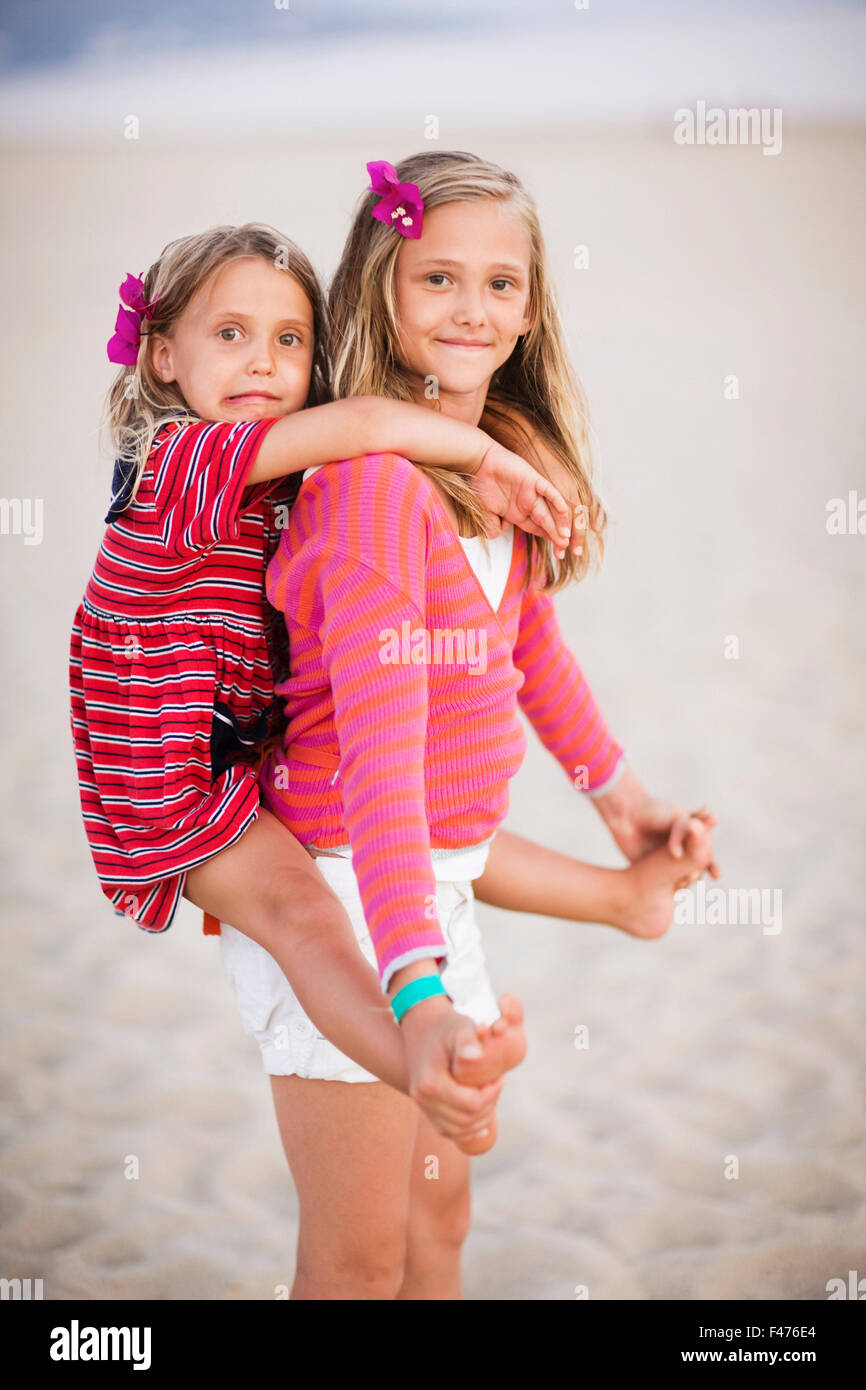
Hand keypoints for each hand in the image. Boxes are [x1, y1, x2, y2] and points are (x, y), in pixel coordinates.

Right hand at [400, 994, 504, 1146]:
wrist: (423, 1024)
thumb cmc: (447, 1025)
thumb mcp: (460, 1027)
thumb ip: (468, 1041)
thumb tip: (476, 1056)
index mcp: (431, 1083)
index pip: (471, 1104)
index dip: (492, 1094)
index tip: (502, 1077)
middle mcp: (422, 1099)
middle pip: (466, 1121)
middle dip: (489, 1105)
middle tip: (499, 1085)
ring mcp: (422, 1105)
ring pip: (457, 1131)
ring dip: (480, 1119)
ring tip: (491, 1095)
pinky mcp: (425, 1108)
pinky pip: (448, 1130)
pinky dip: (467, 1129)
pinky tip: (483, 1119)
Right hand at [470, 439, 580, 559]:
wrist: (477, 462)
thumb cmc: (479, 485)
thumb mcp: (485, 512)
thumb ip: (491, 526)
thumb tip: (498, 534)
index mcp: (517, 512)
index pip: (537, 528)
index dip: (547, 538)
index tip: (557, 552)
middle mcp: (527, 503)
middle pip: (546, 522)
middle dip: (555, 535)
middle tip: (564, 547)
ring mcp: (531, 492)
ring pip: (550, 510)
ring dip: (558, 523)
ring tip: (566, 536)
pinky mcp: (533, 480)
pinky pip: (548, 491)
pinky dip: (556, 500)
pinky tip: (565, 510)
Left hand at [591, 764, 720, 880]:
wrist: (628, 812)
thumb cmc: (655, 811)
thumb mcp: (676, 817)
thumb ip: (683, 832)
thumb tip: (677, 855)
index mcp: (691, 840)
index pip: (705, 857)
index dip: (712, 866)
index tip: (716, 874)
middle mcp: (680, 853)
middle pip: (694, 872)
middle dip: (696, 877)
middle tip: (693, 879)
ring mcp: (665, 864)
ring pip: (679, 880)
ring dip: (682, 884)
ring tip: (681, 885)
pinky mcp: (649, 871)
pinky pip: (661, 885)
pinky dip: (666, 889)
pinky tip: (668, 890)